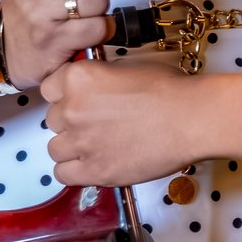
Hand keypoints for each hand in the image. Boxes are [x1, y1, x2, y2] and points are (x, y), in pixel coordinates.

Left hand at [42, 59, 205, 185]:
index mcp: (78, 78)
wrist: (192, 119)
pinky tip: (94, 162)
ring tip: (97, 144)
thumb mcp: (127, 67)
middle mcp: (72, 109)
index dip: (65, 95)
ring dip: (72, 147)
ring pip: (55, 148)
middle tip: (98, 122)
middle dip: (72, 121)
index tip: (80, 99)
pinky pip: (63, 174)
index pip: (49, 88)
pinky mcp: (94, 171)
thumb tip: (91, 88)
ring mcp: (81, 142)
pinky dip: (75, 170)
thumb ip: (98, 77)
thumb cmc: (169, 91)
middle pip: (53, 119)